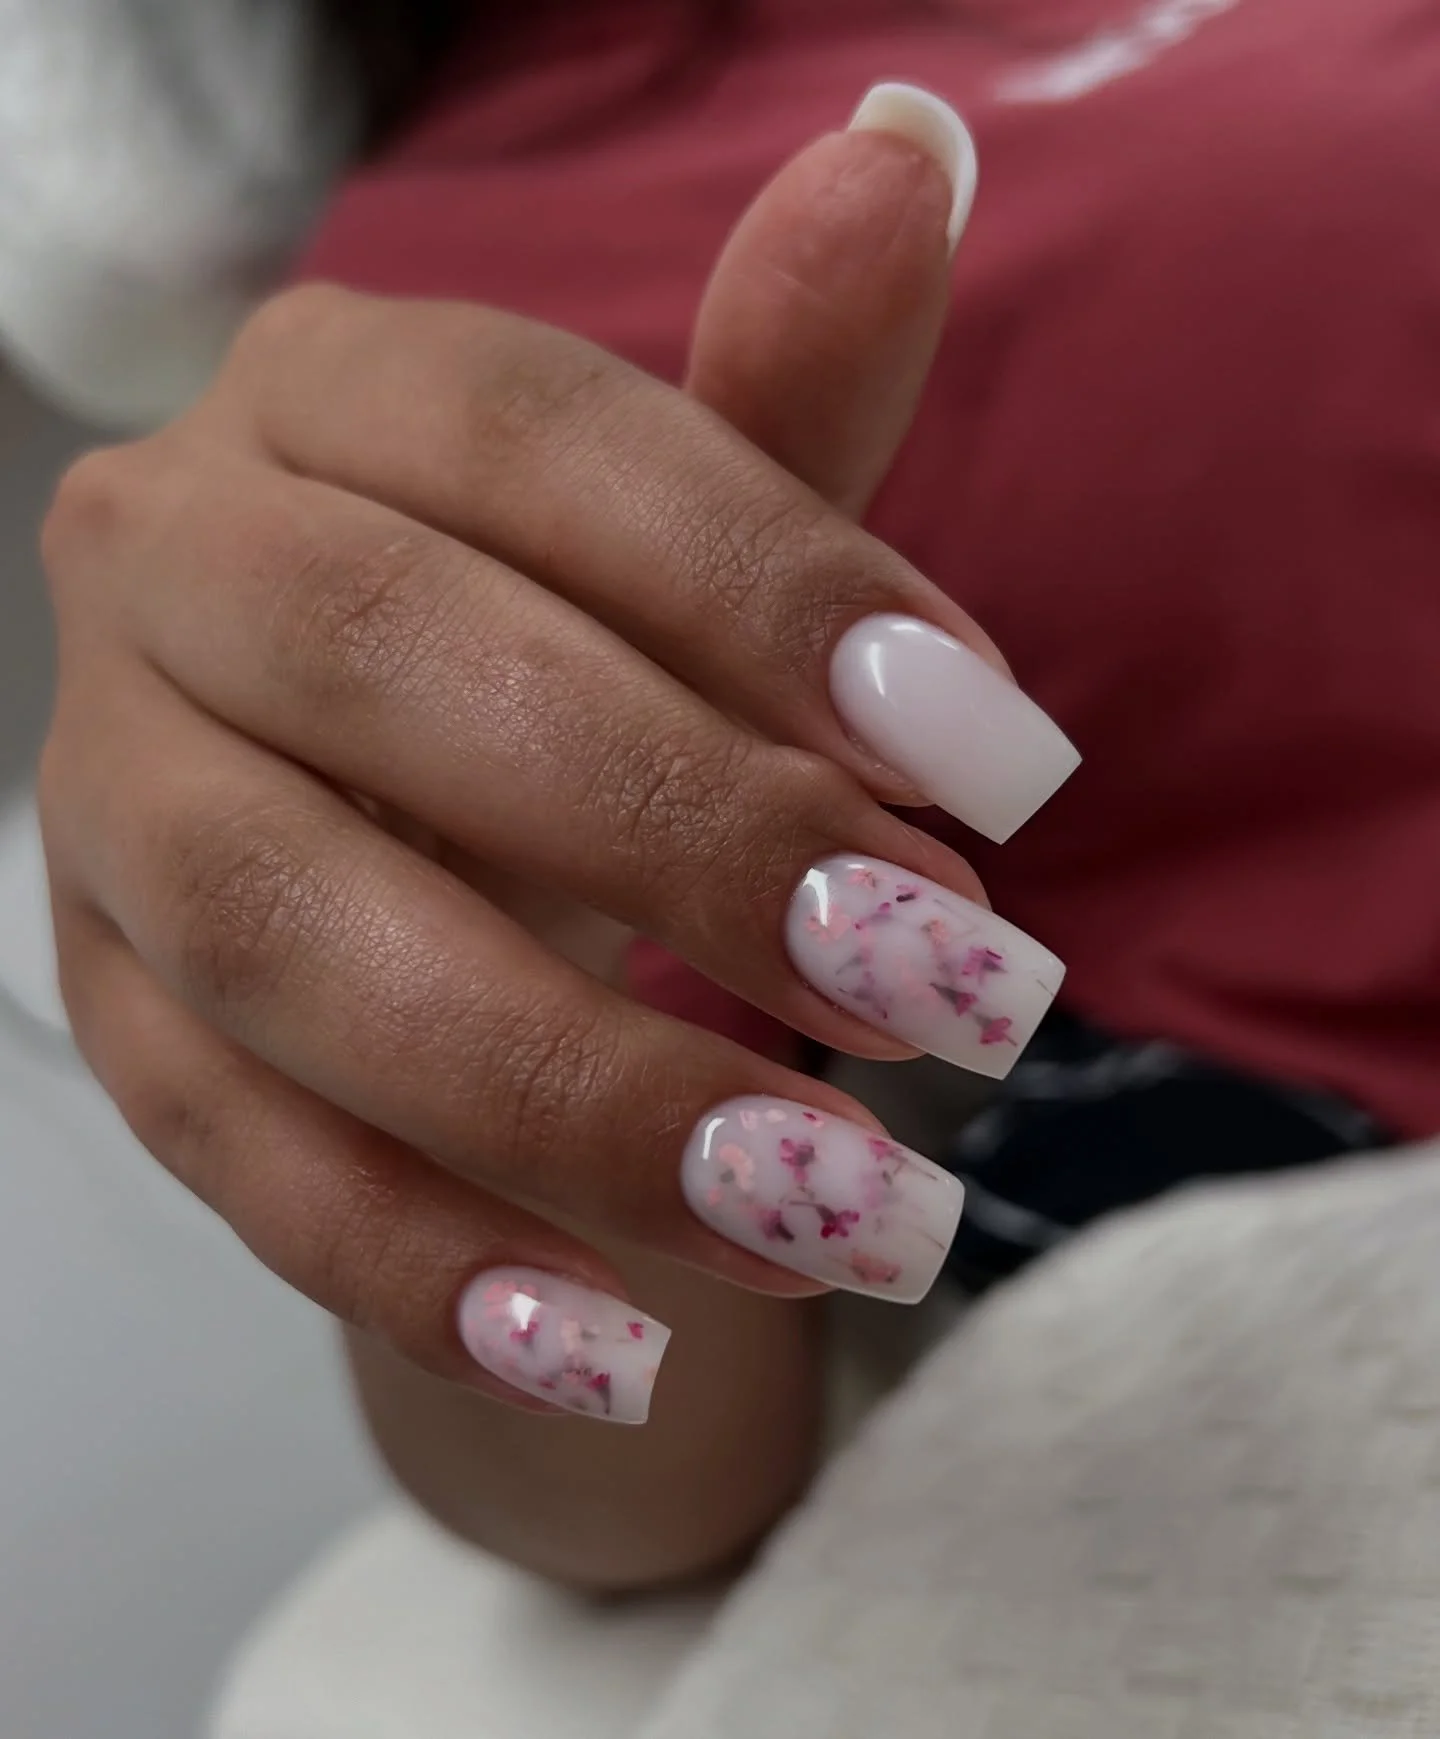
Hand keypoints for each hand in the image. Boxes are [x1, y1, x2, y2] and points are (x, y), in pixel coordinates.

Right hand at [40, 90, 1072, 1423]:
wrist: (413, 841)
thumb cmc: (577, 664)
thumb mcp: (683, 544)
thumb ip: (779, 403)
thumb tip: (906, 153)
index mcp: (334, 396)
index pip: (544, 437)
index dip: (777, 589)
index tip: (1002, 767)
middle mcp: (177, 565)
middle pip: (402, 667)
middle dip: (687, 840)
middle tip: (948, 989)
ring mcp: (111, 803)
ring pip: (297, 939)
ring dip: (569, 1092)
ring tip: (830, 1210)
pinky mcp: (111, 1011)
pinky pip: (231, 1150)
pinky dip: (423, 1256)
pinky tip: (615, 1343)